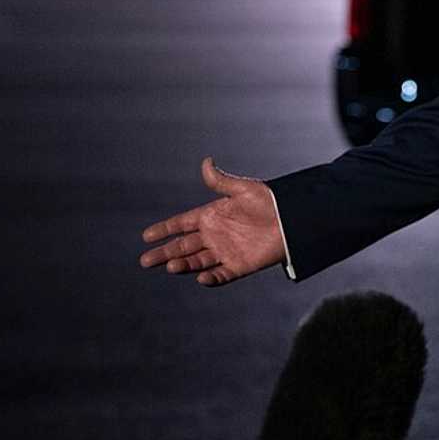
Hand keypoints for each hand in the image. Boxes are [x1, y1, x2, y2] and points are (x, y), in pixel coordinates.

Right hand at [140, 157, 286, 286]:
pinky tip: (201, 278)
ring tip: (170, 266)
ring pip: (198, 261)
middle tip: (145, 261)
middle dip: (164, 253)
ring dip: (184, 265)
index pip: (181, 224)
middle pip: (183, 246)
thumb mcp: (243, 189)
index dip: (164, 229)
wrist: (293, 219)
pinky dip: (211, 278)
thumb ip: (221, 181)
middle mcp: (215, 235)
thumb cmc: (270, 201)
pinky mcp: (239, 265)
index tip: (146, 236)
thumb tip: (206, 162)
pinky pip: (221, 274)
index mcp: (212, 215)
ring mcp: (226, 251)